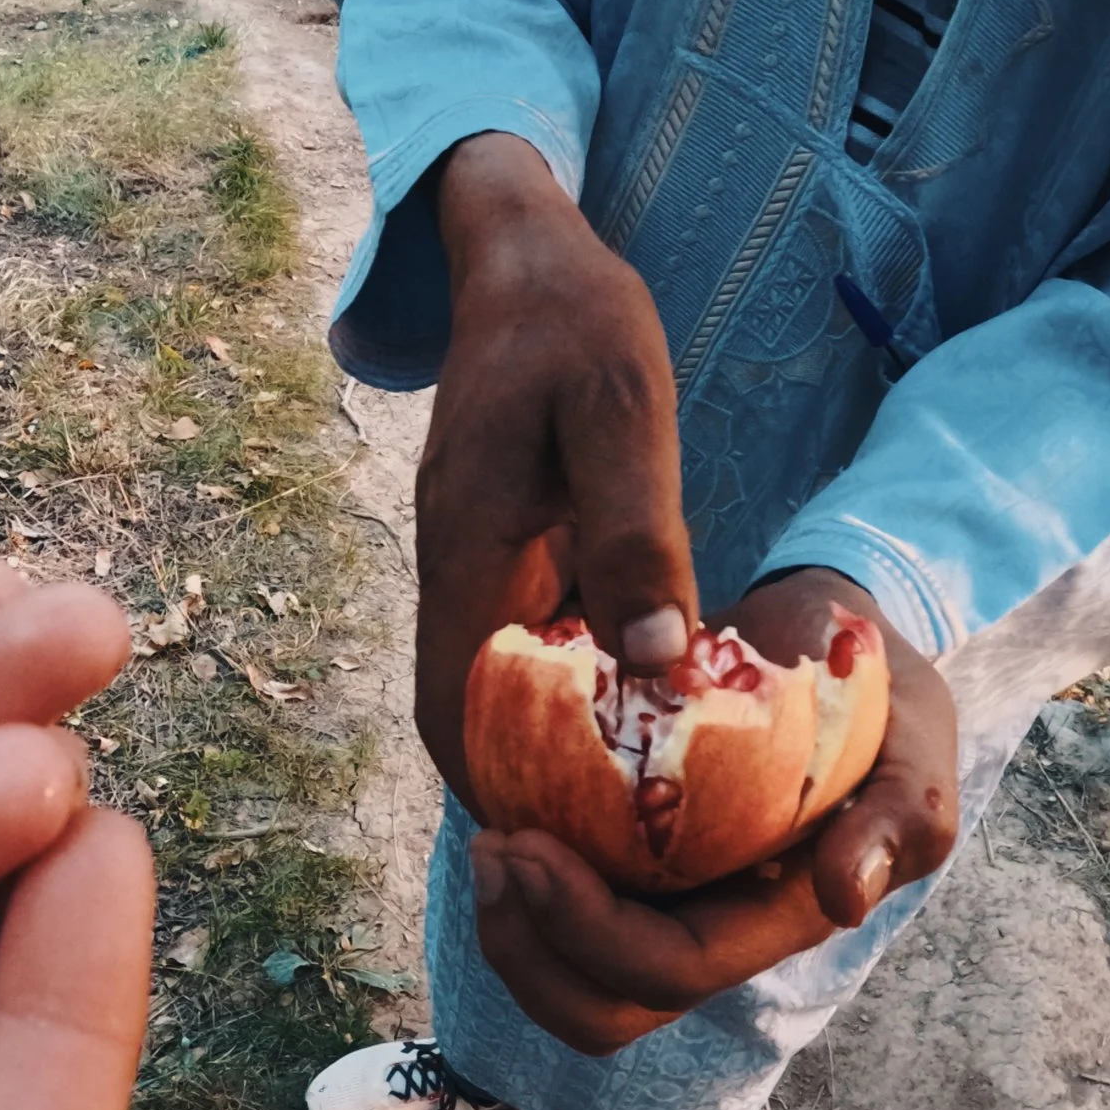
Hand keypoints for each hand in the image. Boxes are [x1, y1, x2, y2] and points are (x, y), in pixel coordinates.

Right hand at [415, 132, 700, 807]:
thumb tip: (655, 670)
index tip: (564, 854)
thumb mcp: (622, 409)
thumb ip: (637, 535)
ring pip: (495, 692)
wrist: (522, 251)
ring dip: (549, 752)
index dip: (497, 791)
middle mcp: (455, 576)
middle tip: (617, 859)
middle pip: (468, 720)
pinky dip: (570, 696)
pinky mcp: (504, 553)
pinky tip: (638, 717)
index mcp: (467, 554)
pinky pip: (524, 649)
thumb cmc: (575, 319)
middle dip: (529, 795)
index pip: (453, 710)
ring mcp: (474, 567)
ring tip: (635, 811)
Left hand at [469, 570, 959, 1053]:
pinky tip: (498, 817)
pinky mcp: (621, 869)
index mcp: (778, 915)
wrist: (814, 636)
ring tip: (490, 844)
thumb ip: (904, 809)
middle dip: (530, 947)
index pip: (674, 968)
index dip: (590, 930)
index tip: (528, 841)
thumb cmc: (866, 684)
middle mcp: (714, 927)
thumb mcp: (914, 731)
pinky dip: (513, 890)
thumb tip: (843, 895)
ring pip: (568, 983)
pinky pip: (550, 923)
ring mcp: (663, 905)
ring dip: (510, 931)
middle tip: (494, 847)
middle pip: (604, 1006)